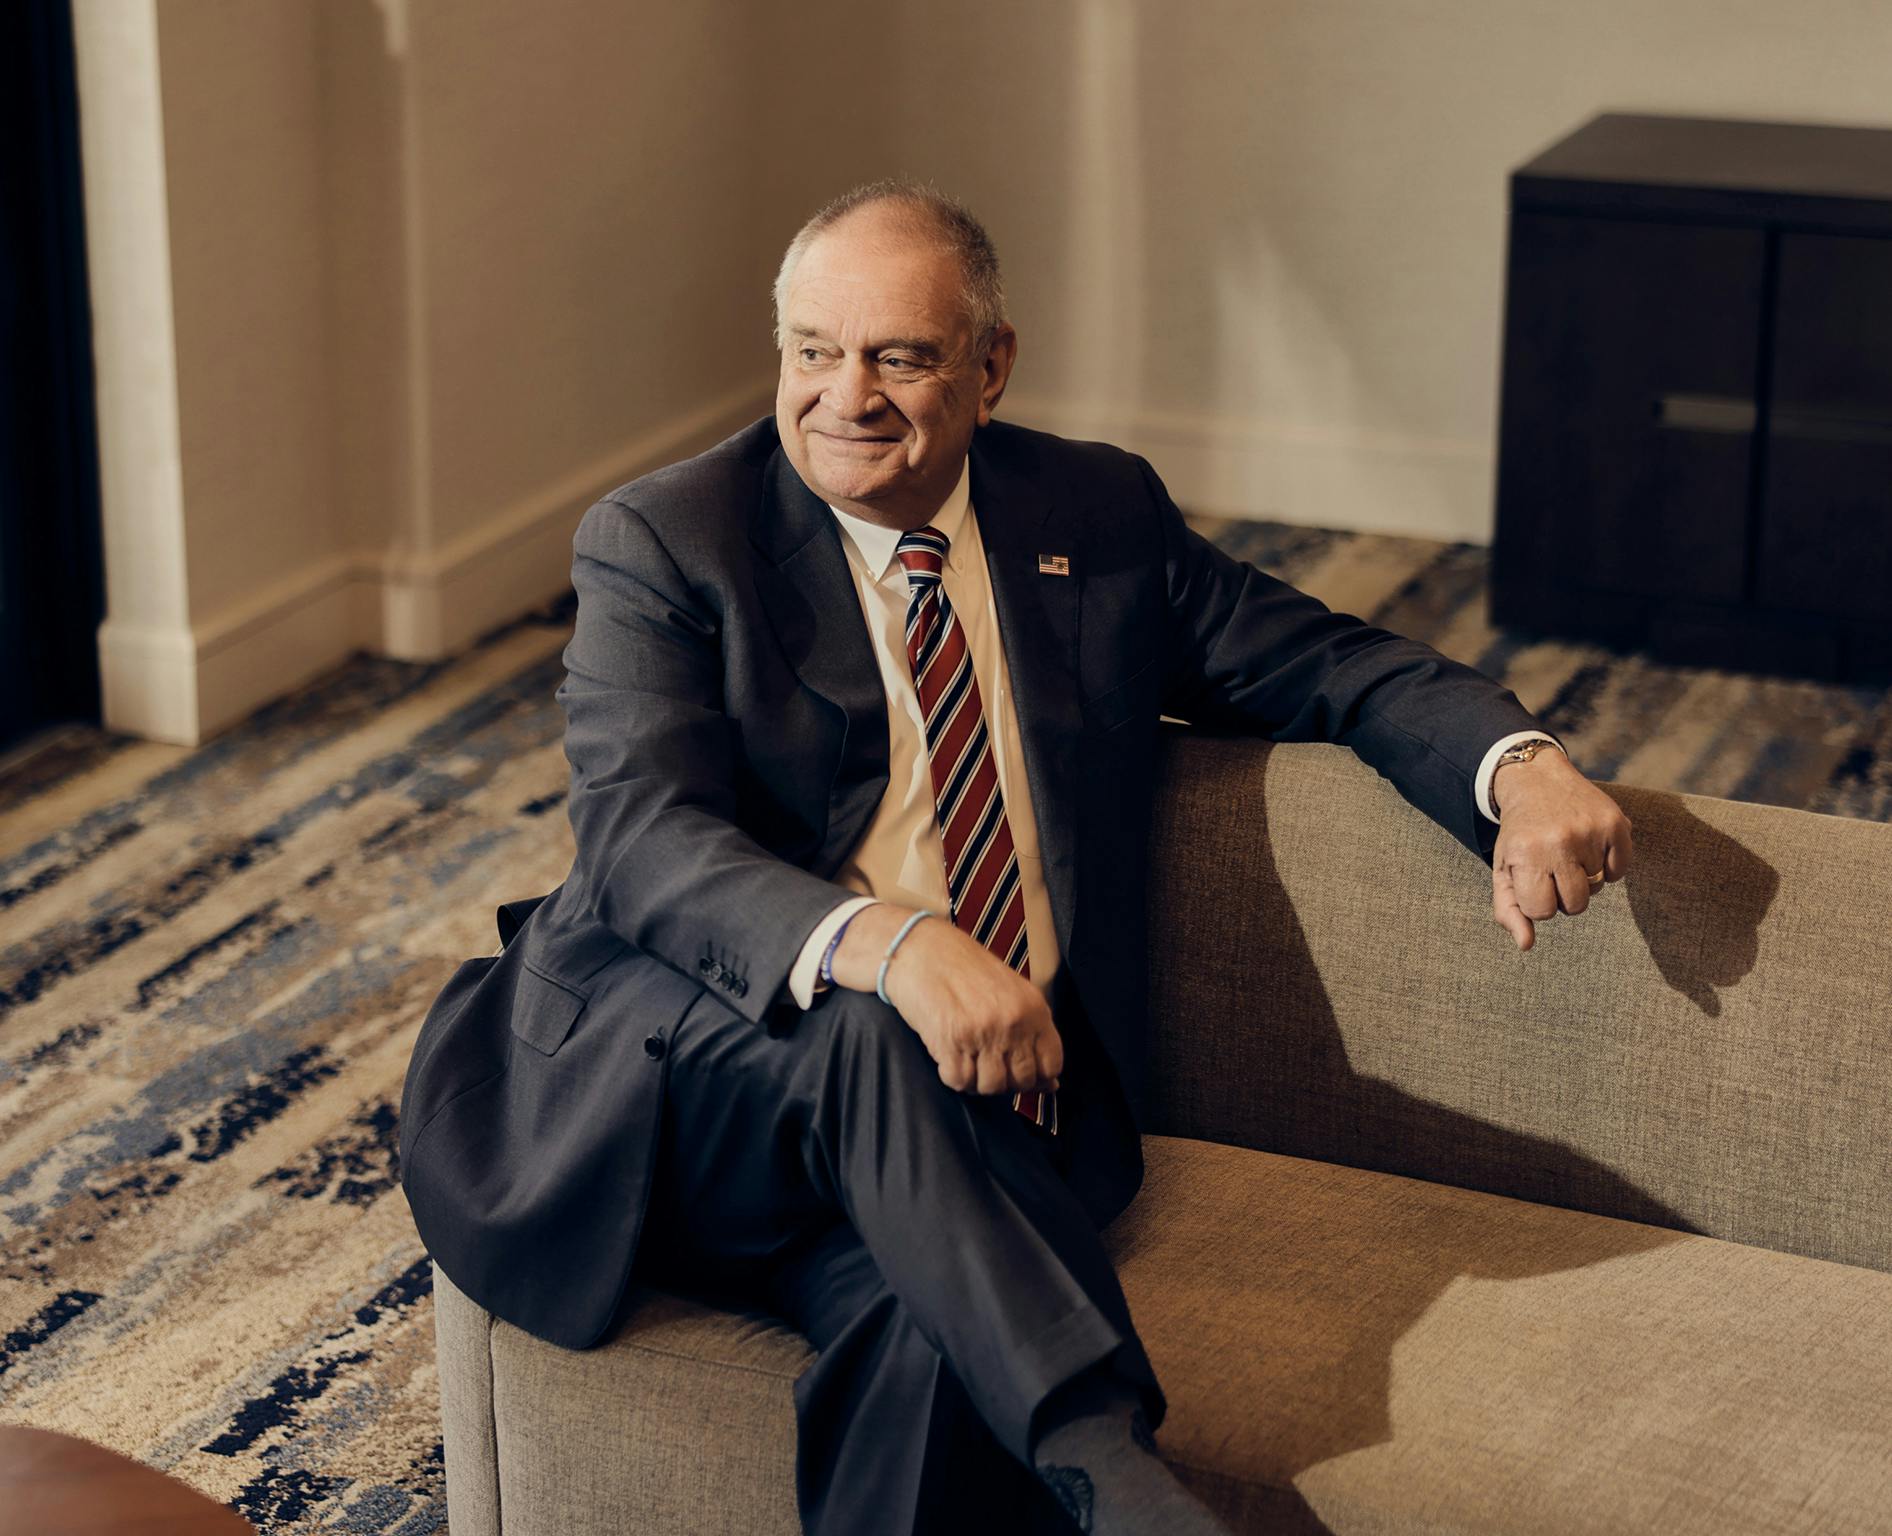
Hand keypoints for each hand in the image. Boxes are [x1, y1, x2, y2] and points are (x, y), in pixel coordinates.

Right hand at [829, 906, 1061, 1093]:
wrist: (920, 948)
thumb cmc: (962, 968)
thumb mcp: (1010, 992)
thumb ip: (1032, 1033)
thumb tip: (1050, 1083)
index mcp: (1033, 1008)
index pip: (1051, 1064)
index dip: (1037, 1077)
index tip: (1022, 1073)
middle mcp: (1012, 1022)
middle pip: (1022, 1080)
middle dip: (1005, 1081)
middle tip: (989, 1065)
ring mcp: (982, 1032)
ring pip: (991, 1086)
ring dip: (977, 1080)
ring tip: (967, 1059)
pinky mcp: (951, 1040)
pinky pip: (960, 1081)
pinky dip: (952, 1075)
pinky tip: (949, 1056)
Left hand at [1490, 749, 1632, 950]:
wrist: (1537, 781)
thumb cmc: (1520, 835)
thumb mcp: (1503, 870)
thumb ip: (1509, 910)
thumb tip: (1526, 945)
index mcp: (1525, 855)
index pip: (1542, 912)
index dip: (1538, 901)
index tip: (1533, 878)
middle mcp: (1558, 842)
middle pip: (1575, 906)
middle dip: (1563, 893)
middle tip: (1552, 865)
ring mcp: (1590, 831)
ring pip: (1597, 889)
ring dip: (1584, 877)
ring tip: (1568, 851)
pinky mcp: (1616, 823)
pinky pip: (1621, 872)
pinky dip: (1608, 865)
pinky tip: (1590, 845)